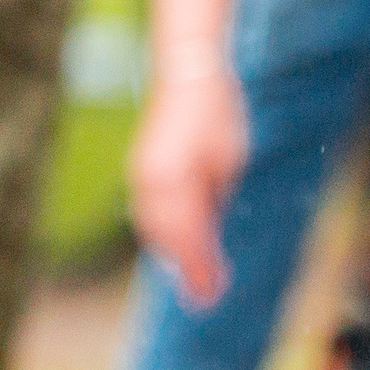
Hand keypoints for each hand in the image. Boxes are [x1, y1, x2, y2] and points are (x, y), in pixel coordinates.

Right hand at [129, 62, 247, 308]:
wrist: (188, 72)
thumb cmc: (217, 113)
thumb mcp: (228, 160)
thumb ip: (213, 199)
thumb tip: (209, 235)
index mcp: (174, 178)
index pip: (188, 236)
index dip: (200, 268)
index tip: (213, 294)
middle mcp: (151, 180)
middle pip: (167, 239)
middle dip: (187, 269)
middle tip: (207, 296)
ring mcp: (141, 174)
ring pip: (153, 228)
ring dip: (172, 255)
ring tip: (192, 279)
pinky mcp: (140, 171)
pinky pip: (147, 213)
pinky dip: (160, 234)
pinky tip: (173, 248)